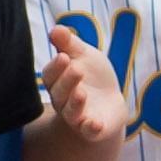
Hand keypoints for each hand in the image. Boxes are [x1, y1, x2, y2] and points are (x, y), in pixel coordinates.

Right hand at [42, 19, 126, 143]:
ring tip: (81, 93)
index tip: (63, 57)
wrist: (110, 103)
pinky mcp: (92, 129)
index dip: (56, 67)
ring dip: (75, 103)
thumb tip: (55, 29)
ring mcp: (77, 117)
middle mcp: (62, 101)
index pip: (50, 75)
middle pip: (60, 93)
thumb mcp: (83, 55)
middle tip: (77, 70)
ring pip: (71, 112)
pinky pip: (88, 131)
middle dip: (67, 81)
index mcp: (57, 81)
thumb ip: (69, 44)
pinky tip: (95, 124)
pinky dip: (91, 128)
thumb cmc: (92, 76)